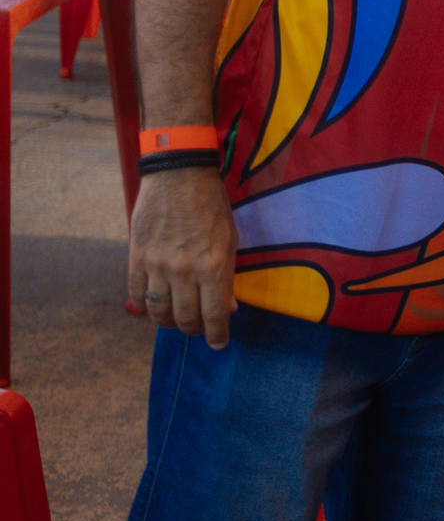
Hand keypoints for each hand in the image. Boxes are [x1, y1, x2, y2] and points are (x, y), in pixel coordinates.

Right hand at [126, 166, 238, 348]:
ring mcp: (157, 265)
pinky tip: (155, 306)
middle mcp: (185, 270)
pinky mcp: (136, 258)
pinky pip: (137, 295)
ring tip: (177, 321)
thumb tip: (228, 308)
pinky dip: (146, 307)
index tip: (219, 343)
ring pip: (159, 312)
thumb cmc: (211, 206)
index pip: (215, 315)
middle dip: (194, 330)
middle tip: (199, 330)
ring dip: (169, 323)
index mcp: (214, 265)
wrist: (178, 176)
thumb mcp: (230, 239)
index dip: (217, 335)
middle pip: (186, 318)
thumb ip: (227, 275)